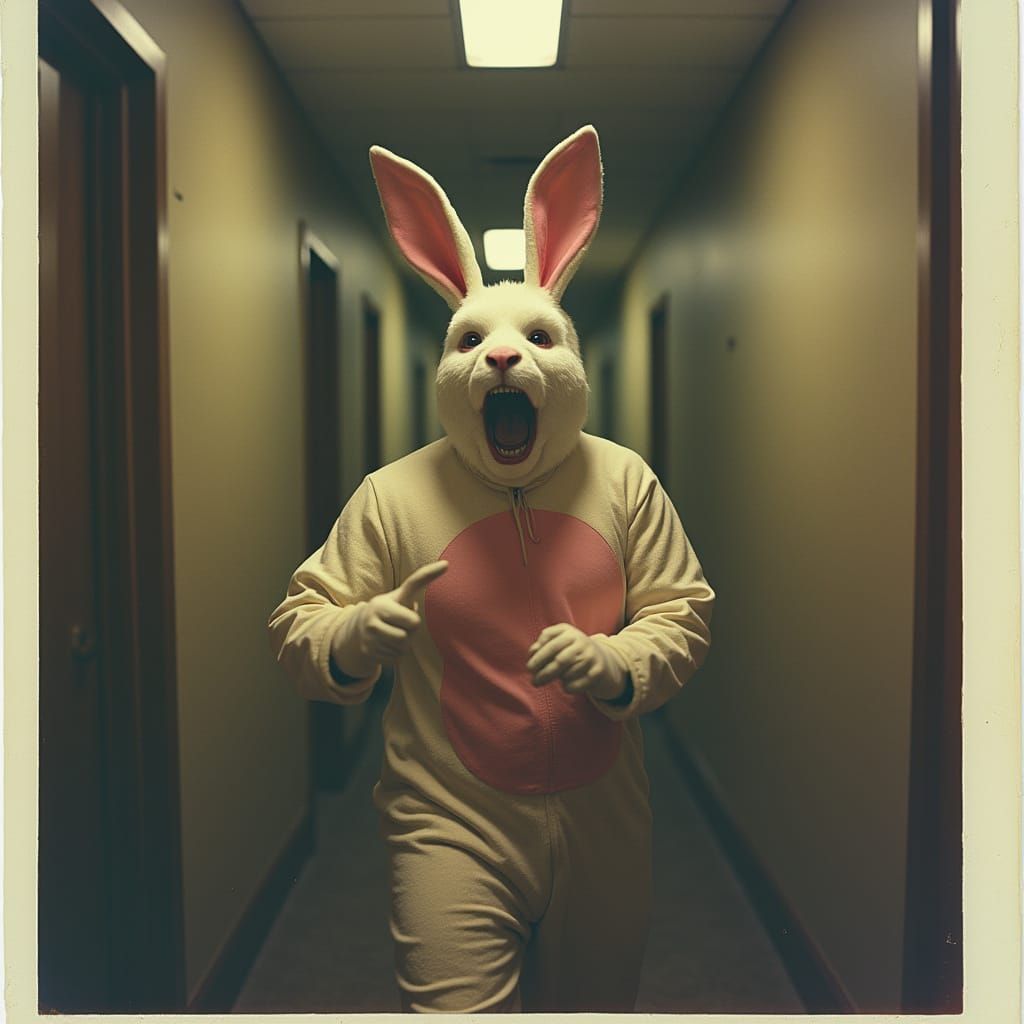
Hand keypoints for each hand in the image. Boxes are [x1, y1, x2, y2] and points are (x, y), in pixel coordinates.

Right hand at [330, 561, 447, 677]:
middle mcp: (374, 618)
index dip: (429, 575)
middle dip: (412, 630)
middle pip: (413, 628)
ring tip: (392, 634)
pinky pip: (397, 658)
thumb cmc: (386, 611)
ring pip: (404, 646)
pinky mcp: (369, 652)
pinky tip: (386, 645)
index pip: (412, 588)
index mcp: (383, 603)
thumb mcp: (397, 597)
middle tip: (400, 625)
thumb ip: (415, 585)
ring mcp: (369, 636)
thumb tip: (444, 565)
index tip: (447, 564)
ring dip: (404, 644)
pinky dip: (396, 654)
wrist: (356, 632)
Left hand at [526, 623, 628, 701]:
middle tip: (534, 682)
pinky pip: (576, 685)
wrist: (599, 656)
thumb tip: (532, 652)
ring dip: (558, 679)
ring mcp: (591, 657)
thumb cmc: (570, 648)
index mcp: (569, 632)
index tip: (529, 668)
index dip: (539, 658)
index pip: (552, 645)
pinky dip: (567, 687)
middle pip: (560, 661)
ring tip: (556, 677)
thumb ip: (543, 643)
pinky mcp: (597, 671)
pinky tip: (566, 683)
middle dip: (544, 673)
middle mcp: (582, 642)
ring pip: (567, 674)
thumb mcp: (557, 639)